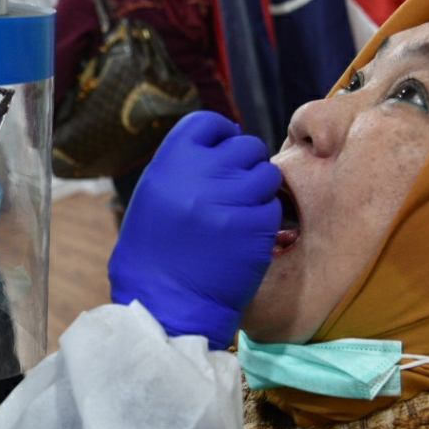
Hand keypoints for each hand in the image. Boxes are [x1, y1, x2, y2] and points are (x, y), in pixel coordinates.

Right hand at [109, 112, 281, 348]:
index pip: (209, 123)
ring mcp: (230, 200)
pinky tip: (243, 237)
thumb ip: (184, 167)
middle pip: (245, 144)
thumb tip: (224, 139)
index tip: (221, 154)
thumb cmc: (155, 254)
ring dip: (258, 190)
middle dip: (244, 164)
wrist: (164, 305)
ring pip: (266, 173)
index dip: (221, 135)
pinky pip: (273, 207)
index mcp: (168, 163)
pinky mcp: (255, 227)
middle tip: (234, 190)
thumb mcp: (155, 198)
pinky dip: (263, 220)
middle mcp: (199, 175)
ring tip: (240, 213)